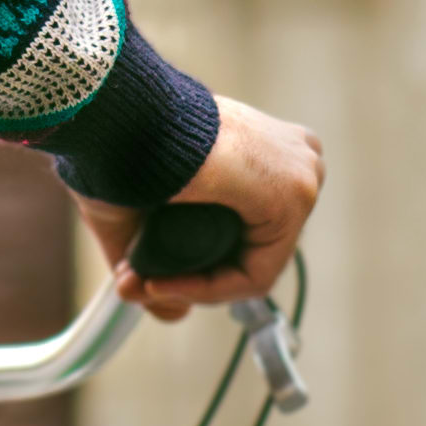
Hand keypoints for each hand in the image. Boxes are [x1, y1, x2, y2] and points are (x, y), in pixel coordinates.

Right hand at [73, 95, 323, 319]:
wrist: (128, 115)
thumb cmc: (123, 144)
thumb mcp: (138, 211)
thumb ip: (155, 261)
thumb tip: (167, 310)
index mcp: (266, 147)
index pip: (244, 230)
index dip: (192, 267)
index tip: (142, 278)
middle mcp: (294, 157)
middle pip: (249, 249)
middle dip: (191, 278)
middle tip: (139, 286)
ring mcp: (302, 173)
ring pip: (252, 266)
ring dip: (195, 288)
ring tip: (149, 287)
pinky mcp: (296, 193)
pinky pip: (256, 272)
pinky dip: (209, 288)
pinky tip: (166, 285)